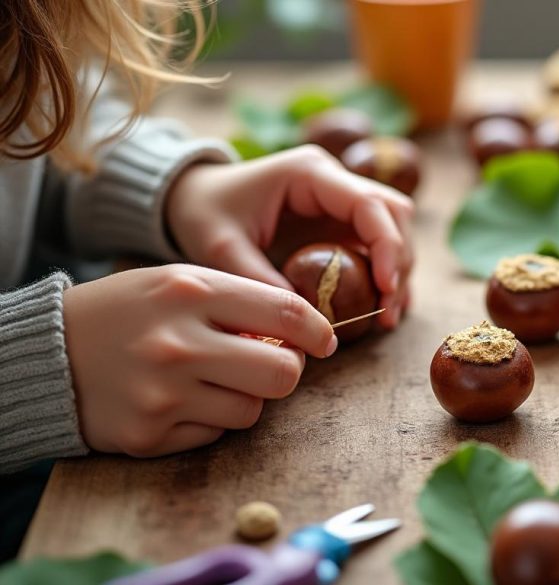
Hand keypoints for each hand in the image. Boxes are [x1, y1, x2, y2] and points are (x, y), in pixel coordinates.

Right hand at [63, 264, 335, 456]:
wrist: (48, 352)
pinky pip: (216, 433)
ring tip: (209, 379)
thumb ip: (240, 301)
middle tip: (269, 365)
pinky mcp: (150, 434)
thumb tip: (306, 335)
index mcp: (191, 291)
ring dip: (244, 397)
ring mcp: (163, 393)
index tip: (325, 340)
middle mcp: (179, 343)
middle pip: (284, 373)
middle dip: (286, 372)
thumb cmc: (128, 312)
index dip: (318, 331)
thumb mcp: (178, 283)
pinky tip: (179, 400)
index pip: (287, 313)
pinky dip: (209, 419)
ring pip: (253, 409)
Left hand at [165, 146, 413, 328]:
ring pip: (393, 230)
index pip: (370, 203)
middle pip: (393, 215)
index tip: (386, 288)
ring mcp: (340, 202)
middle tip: (389, 310)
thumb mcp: (222, 249)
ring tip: (388, 317)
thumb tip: (304, 323)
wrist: (190, 198)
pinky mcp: (340, 224)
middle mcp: (334, 181)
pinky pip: (377, 246)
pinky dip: (385, 276)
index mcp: (310, 174)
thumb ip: (261, 280)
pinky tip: (383, 310)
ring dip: (398, 271)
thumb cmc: (204, 214)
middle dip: (399, 262)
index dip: (388, 245)